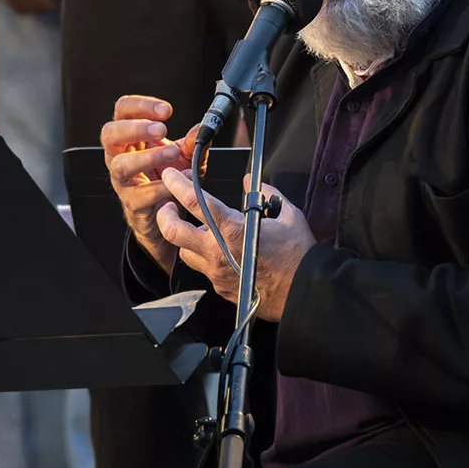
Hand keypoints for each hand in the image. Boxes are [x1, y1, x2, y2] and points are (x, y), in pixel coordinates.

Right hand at [102, 95, 198, 273]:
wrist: (168, 213)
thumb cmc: (170, 176)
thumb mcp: (186, 155)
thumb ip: (193, 141)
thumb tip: (202, 128)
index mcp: (130, 136)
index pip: (123, 110)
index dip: (141, 106)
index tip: (166, 110)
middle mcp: (119, 155)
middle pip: (110, 134)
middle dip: (135, 128)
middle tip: (161, 129)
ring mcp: (122, 180)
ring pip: (121, 165)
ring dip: (148, 157)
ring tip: (172, 153)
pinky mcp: (132, 203)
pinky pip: (141, 194)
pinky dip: (162, 187)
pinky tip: (178, 182)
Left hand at [156, 167, 315, 320]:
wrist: (304, 292)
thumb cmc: (298, 255)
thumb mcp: (288, 214)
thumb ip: (268, 194)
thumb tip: (252, 182)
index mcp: (231, 229)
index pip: (194, 202)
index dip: (177, 185)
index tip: (169, 175)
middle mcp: (217, 252)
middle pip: (173, 232)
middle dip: (165, 215)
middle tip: (168, 206)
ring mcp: (217, 273)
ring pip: (185, 253)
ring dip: (187, 240)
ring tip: (199, 231)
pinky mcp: (221, 288)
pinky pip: (204, 270)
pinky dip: (206, 258)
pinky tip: (220, 252)